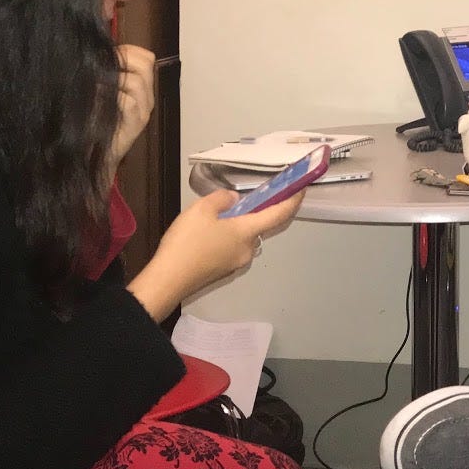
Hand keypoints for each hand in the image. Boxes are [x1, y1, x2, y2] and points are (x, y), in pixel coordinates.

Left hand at [108, 44, 155, 172]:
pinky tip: (97, 95)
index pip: (147, 57)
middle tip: (104, 65)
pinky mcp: (135, 124)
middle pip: (146, 64)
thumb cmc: (97, 123)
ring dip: (114, 77)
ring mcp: (143, 111)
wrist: (97, 156)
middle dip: (123, 59)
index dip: (128, 50)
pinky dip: (112, 95)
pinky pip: (129, 102)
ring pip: (137, 81)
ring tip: (97, 81)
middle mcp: (147, 98)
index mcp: (143, 88)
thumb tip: (96, 54)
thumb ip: (107, 76)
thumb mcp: (104, 94)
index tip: (109, 53)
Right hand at [127, 187, 302, 321]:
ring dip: (235, 225)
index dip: (292, 200)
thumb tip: (234, 200)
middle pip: (258, 226)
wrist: (168, 280)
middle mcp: (248, 250)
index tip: (301, 189)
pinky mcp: (223, 270)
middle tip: (236, 200)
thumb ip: (222, 199)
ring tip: (210, 217)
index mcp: (247, 232)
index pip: (279, 214)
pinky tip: (205, 234)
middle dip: (252, 212)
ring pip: (243, 237)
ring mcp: (236, 263)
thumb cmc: (187, 242)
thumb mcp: (201, 209)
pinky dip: (226, 237)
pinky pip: (231, 247)